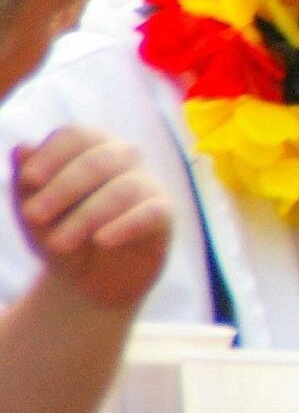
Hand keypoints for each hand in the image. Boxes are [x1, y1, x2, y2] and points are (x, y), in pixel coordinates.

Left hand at [13, 129, 169, 313]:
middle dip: (62, 189)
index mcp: (89, 147)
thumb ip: (25, 181)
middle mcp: (123, 158)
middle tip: (33, 217)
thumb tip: (21, 149)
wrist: (87, 277)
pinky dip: (125, 226)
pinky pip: (150, 213)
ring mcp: (146, 184)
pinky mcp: (163, 215)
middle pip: (97, 161)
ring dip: (86, 216)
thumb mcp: (33, 211)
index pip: (76, 136)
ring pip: (123, 189)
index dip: (52, 155)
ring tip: (57, 243)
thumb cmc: (58, 231)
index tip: (28, 180)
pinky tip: (102, 241)